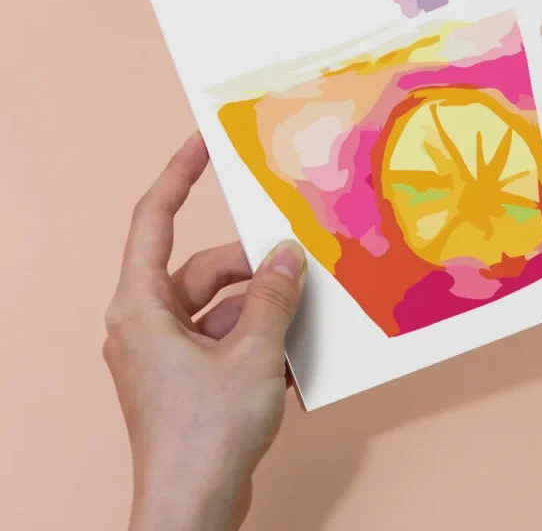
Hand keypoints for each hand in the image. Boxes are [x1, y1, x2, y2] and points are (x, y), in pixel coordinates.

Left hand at [103, 134, 306, 530]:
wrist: (192, 512)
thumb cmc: (205, 433)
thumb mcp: (252, 352)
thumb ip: (272, 297)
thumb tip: (286, 255)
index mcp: (142, 306)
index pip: (154, 220)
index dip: (177, 175)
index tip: (201, 143)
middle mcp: (147, 324)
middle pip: (204, 270)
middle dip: (252, 268)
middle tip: (298, 265)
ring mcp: (166, 354)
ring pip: (221, 307)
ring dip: (264, 311)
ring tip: (304, 320)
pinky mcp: (186, 379)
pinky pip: (226, 341)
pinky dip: (258, 343)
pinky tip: (293, 361)